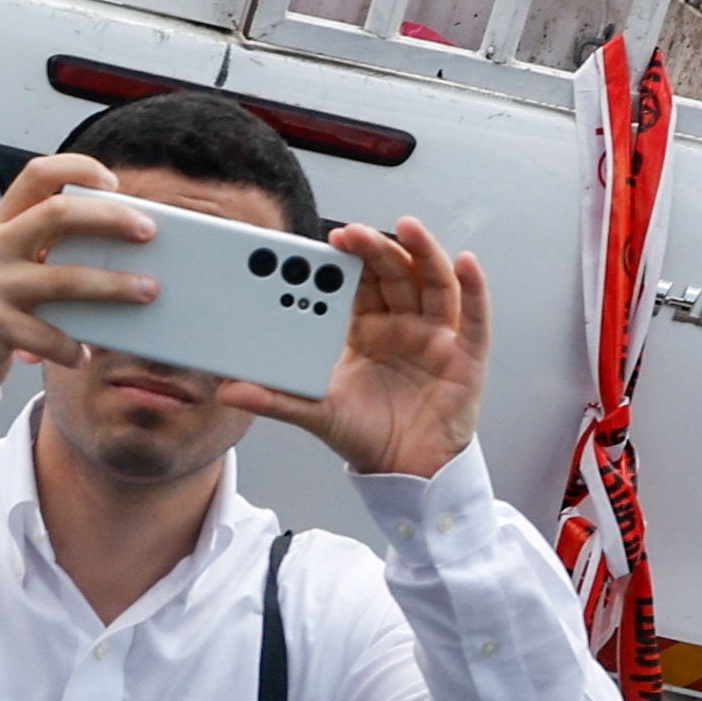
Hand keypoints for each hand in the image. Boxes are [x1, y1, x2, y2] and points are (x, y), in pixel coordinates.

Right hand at [0, 150, 170, 390]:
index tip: (114, 183)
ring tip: (146, 291)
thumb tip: (124, 242)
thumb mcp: (11, 259)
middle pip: (57, 214)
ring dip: (112, 285)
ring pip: (63, 279)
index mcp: (2, 222)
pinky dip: (71, 347)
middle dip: (110, 219)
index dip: (78, 168)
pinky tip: (85, 354)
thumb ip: (51, 244)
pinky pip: (45, 335)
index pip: (38, 175)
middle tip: (148, 231)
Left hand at [216, 215, 488, 483]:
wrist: (405, 472)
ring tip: (407, 228)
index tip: (324, 243)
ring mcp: (436, 336)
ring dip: (423, 252)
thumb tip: (227, 391)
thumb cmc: (364, 434)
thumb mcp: (316, 414)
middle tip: (351, 233)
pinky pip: (474, 317)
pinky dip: (473, 288)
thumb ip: (275, 400)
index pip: (355, 285)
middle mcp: (402, 324)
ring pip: (433, 283)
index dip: (344, 262)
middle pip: (393, 274)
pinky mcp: (466, 354)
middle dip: (375, 249)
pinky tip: (466, 263)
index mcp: (364, 330)